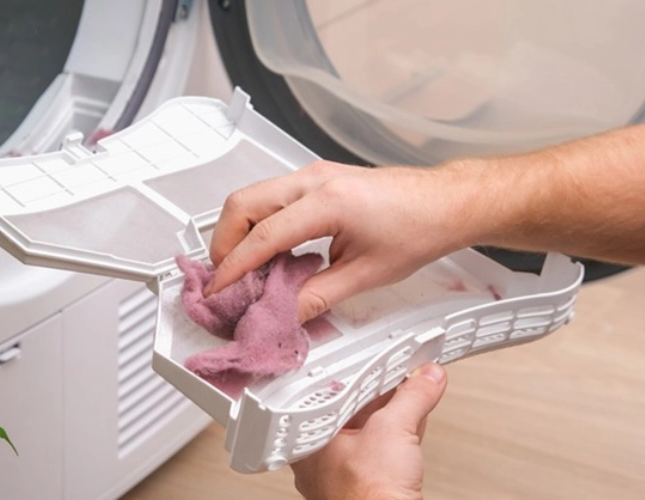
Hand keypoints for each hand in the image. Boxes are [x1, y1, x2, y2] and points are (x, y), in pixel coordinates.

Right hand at [208, 161, 476, 321]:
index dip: (234, 268)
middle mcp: (313, 180)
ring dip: (239, 231)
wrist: (445, 203)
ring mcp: (313, 175)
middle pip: (242, 204)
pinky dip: (258, 223)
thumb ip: (318, 296)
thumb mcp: (367, 274)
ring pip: (252, 196)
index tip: (219, 291)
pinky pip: (271, 196)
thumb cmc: (418, 228)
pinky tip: (270, 251)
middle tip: (226, 279)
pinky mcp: (317, 179)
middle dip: (223, 242)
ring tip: (245, 269)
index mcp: (327, 202)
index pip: (262, 236)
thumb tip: (285, 314)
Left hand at [291, 363, 447, 499]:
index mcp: (311, 440)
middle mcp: (320, 459)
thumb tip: (427, 378)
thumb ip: (412, 398)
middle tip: (401, 374)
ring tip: (413, 392)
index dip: (363, 375)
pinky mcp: (364, 488)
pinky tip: (413, 423)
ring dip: (394, 413)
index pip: (335, 394)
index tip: (383, 363)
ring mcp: (341, 475)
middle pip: (353, 412)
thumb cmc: (368, 497)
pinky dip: (398, 436)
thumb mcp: (394, 430)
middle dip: (381, 393)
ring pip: (368, 432)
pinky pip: (380, 452)